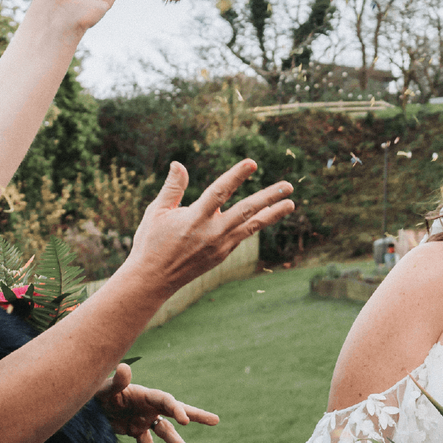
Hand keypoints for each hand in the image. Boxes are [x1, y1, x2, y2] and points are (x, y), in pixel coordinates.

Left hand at [98, 365, 218, 442]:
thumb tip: (124, 368)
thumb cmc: (96, 392)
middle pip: (176, 411)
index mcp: (146, 395)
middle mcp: (149, 406)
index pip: (167, 401)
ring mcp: (144, 419)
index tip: (185, 421)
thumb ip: (116, 382)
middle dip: (196, 415)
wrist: (88, 404)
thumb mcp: (105, 388)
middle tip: (216, 421)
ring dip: (177, 442)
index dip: (177, 410)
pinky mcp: (136, 430)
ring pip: (165, 431)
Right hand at [124, 160, 296, 295]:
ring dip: (272, 214)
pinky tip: (268, 214)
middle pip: (245, 211)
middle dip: (268, 197)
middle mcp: (211, 233)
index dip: (236, 176)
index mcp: (194, 219)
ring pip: (251, 226)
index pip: (219, 192)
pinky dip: (257, 224)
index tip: (252, 163)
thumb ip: (172, 188)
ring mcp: (219, 246)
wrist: (153, 279)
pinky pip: (244, 235)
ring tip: (291, 203)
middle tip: (288, 186)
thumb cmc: (151, 242)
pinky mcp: (222, 255)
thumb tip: (179, 164)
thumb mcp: (156, 212)